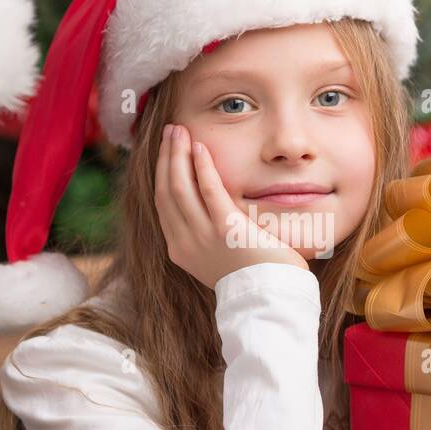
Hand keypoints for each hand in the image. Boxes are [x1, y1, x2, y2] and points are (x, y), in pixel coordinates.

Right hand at [154, 122, 309, 289]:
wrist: (269, 299)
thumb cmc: (253, 279)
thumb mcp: (219, 257)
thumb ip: (207, 236)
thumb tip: (208, 212)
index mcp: (180, 250)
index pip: (163, 204)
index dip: (161, 173)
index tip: (166, 151)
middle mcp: (184, 243)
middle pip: (166, 191)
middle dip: (165, 157)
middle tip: (170, 131)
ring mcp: (203, 236)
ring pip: (179, 187)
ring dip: (177, 155)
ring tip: (179, 130)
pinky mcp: (226, 229)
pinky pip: (208, 190)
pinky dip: (201, 166)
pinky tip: (200, 147)